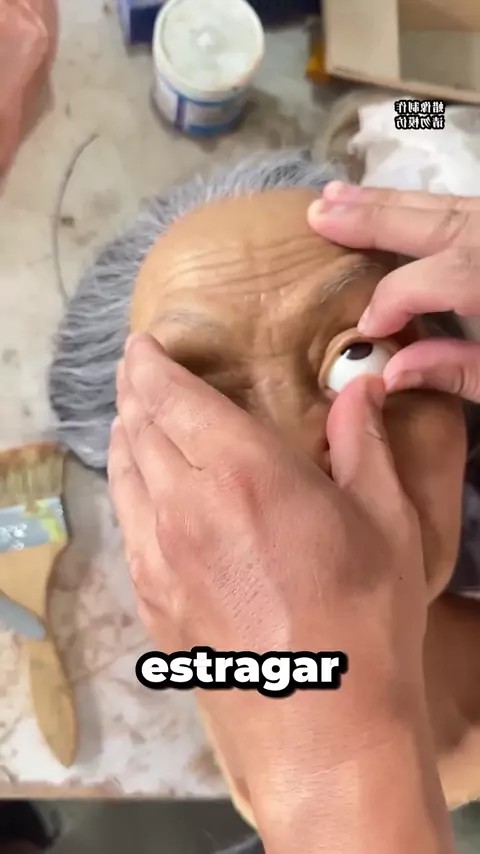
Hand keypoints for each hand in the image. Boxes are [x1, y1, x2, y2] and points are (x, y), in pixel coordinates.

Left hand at [108, 333, 432, 838]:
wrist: (322, 728)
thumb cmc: (364, 622)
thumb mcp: (386, 523)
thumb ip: (364, 444)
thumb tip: (360, 389)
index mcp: (245, 473)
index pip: (173, 397)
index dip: (150, 364)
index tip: (143, 346)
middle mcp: (187, 504)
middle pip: (139, 427)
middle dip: (134, 389)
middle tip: (138, 370)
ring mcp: (159, 554)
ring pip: (124, 472)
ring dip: (126, 433)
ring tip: (133, 415)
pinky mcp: (150, 596)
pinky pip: (126, 521)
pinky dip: (126, 485)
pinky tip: (139, 483)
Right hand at [308, 183, 479, 400]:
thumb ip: (459, 371)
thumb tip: (391, 374)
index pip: (443, 277)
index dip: (396, 297)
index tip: (366, 328)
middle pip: (439, 222)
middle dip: (374, 220)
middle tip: (318, 214)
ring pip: (446, 204)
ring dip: (387, 202)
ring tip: (335, 195)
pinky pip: (458, 205)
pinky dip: (417, 205)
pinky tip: (385, 204)